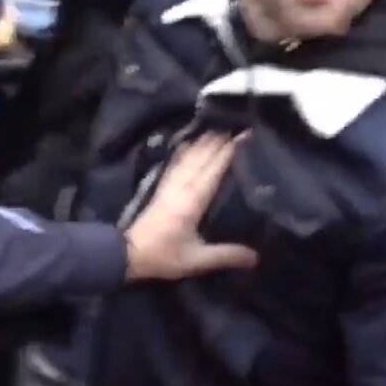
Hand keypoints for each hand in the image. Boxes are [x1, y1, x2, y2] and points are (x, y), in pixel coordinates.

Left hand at [124, 133, 257, 280]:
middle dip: (219, 141)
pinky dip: (185, 152)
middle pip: (202, 158)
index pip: (213, 170)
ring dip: (203, 143)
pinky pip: (176, 164)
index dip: (228, 151)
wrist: (128, 254)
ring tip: (218, 129)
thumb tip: (256, 256)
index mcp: (192, 200)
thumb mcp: (197, 260)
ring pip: (189, 158)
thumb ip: (226, 255)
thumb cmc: (164, 256)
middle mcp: (181, 187)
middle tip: (237, 125)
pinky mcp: (161, 189)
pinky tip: (188, 144)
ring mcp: (169, 186)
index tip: (244, 135)